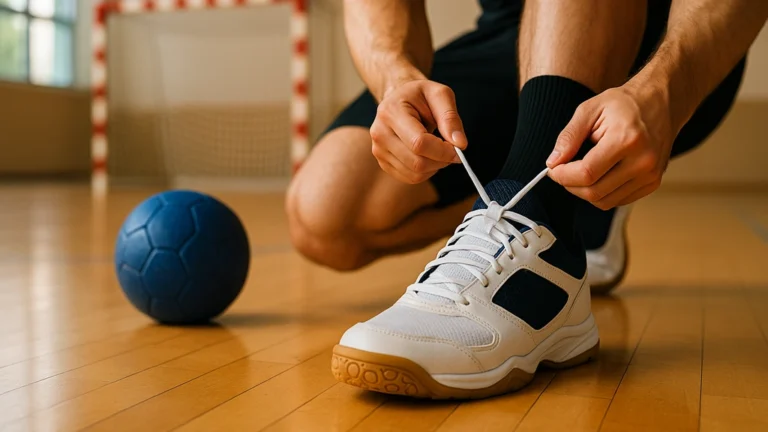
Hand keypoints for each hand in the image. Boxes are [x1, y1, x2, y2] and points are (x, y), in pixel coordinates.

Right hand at [370, 80, 467, 183]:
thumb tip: (460, 144)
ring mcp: (379, 150)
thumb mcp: (440, 95)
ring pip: (414, 174)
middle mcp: (380, 133)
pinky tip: (428, 156)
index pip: (419, 143)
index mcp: (391, 112)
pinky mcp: (383, 162)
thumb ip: (450, 118)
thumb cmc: (420, 95)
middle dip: (441, 161)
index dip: (443, 151)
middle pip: (417, 162)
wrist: (398, 98)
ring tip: (439, 150)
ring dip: (435, 167)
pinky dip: (426, 172)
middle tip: (452, 150)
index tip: (459, 148)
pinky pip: (410, 178)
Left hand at [547, 85, 674, 209]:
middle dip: (570, 185)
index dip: (563, 175)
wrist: (660, 103)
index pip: (586, 173)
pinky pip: (617, 200)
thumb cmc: (623, 104)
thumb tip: (553, 162)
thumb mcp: (590, 109)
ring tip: (580, 171)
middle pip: (594, 192)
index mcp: (627, 139)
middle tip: (562, 171)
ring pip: (604, 201)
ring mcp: (650, 175)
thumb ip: (569, 136)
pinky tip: (598, 175)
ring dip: (584, 191)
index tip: (553, 168)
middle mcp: (643, 161)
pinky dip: (601, 193)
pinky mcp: (652, 183)